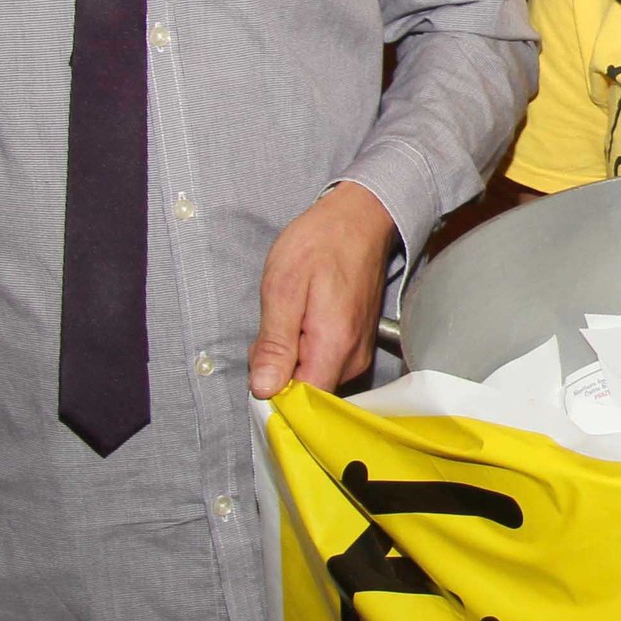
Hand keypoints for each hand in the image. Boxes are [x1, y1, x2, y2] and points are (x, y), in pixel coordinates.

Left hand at [249, 181, 400, 398]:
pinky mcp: (358, 345)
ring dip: (290, 359)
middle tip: (273, 327)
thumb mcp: (283, 286)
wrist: (359, 218)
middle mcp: (353, 357)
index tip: (260, 361)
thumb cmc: (320, 243)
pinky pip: (324, 364)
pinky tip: (302, 319)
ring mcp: (359, 353)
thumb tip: (264, 388)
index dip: (273, 391)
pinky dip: (305, 349)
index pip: (302, 401)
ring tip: (290, 316)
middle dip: (278, 371)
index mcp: (334, 346)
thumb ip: (275, 343)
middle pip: (306, 392)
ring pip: (313, 378)